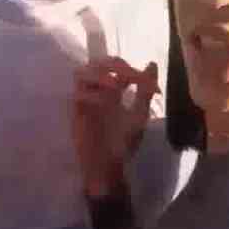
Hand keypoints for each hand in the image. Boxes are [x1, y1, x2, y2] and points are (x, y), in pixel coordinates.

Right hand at [73, 57, 159, 196]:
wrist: (109, 166)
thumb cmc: (124, 142)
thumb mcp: (140, 115)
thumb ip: (145, 91)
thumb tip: (152, 63)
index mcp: (114, 90)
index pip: (119, 67)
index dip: (135, 71)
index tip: (150, 86)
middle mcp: (98, 90)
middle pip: (99, 62)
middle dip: (115, 65)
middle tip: (129, 76)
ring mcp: (86, 99)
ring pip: (82, 72)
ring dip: (99, 74)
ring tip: (114, 84)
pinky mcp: (76, 112)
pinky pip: (77, 95)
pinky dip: (90, 93)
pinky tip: (103, 100)